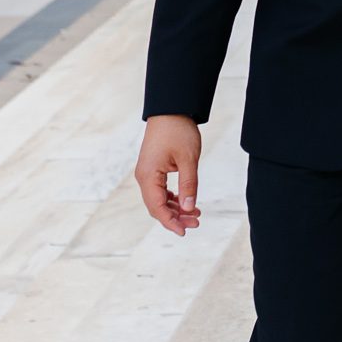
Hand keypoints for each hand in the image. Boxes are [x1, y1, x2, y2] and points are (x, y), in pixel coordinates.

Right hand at [135, 114, 203, 234]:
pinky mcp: (153, 169)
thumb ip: (189, 185)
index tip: (185, 232)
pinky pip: (161, 190)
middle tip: (197, 222)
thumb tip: (190, 208)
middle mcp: (144, 177)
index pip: (157, 207)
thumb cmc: (178, 131)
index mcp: (148, 176)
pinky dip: (174, 198)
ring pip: (159, 200)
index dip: (171, 222)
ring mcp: (147, 173)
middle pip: (157, 206)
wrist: (171, 109)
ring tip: (196, 214)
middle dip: (176, 217)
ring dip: (176, 209)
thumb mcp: (188, 159)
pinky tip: (188, 203)